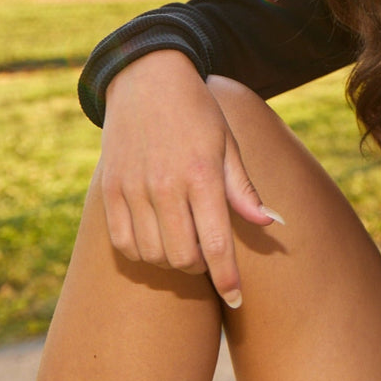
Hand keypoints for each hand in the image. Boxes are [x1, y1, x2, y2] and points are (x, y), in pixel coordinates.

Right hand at [98, 50, 273, 307]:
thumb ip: (243, 189)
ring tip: (185, 243)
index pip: (217, 243)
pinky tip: (157, 238)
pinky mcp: (109, 191)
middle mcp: (165, 186)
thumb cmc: (198, 112)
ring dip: (173, 261)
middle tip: (210, 256)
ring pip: (153, 256)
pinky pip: (124, 244)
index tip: (237, 300)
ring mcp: (133, 189)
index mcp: (202, 174)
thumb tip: (271, 224)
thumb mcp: (228, 143)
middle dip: (202, 268)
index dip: (228, 279)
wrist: (147, 80)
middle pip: (184, 257)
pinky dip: (142, 252)